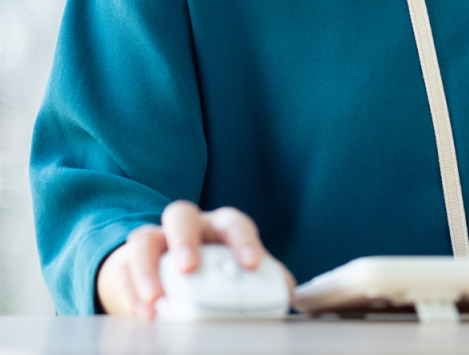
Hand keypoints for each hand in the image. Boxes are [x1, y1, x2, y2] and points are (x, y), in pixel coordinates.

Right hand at [96, 200, 292, 317]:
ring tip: (155, 299)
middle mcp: (186, 227)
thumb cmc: (213, 269)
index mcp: (219, 227)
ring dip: (147, 268)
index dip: (243, 241)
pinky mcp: (126, 262)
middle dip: (185, 240)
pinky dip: (129, 291)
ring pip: (144, 239)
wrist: (168, 272)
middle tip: (189, 267)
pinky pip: (122, 269)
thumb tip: (288, 292)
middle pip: (181, 215)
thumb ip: (263, 280)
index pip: (234, 224)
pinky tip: (142, 312)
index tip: (250, 264)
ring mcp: (153, 242)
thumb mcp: (237, 271)